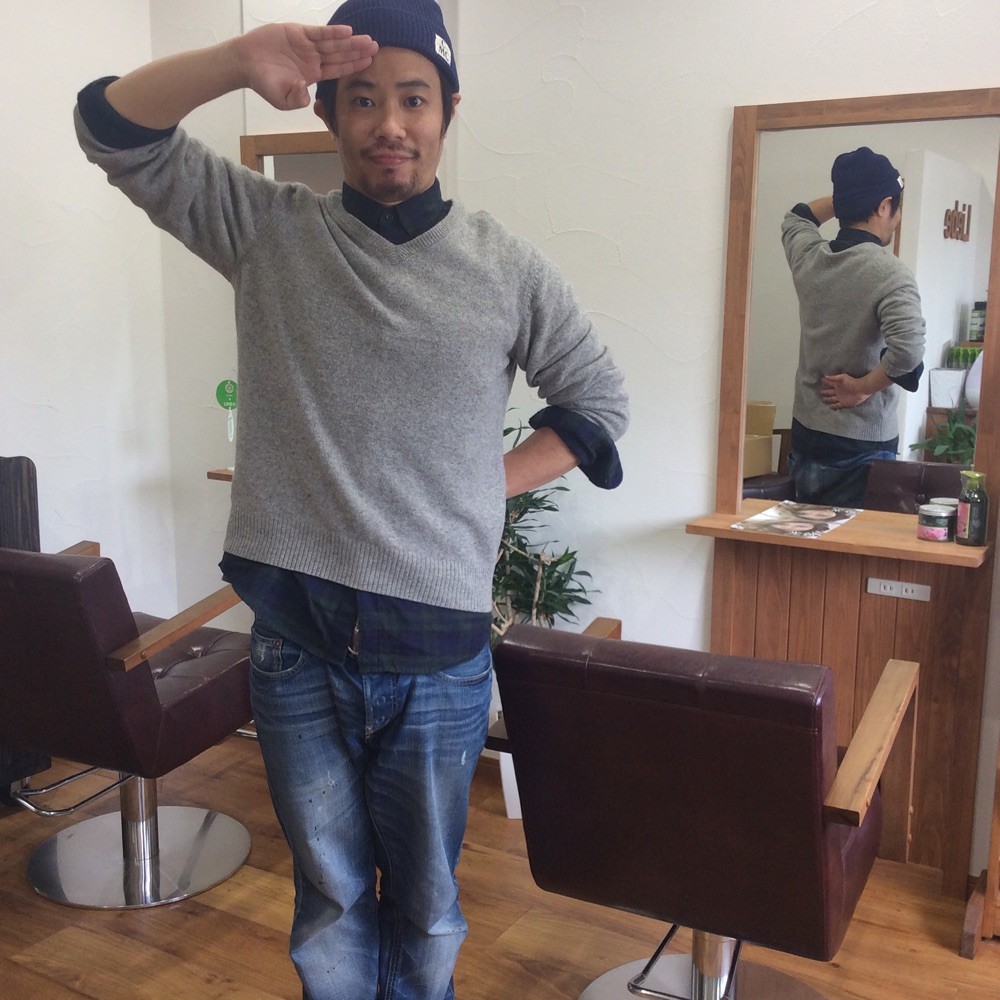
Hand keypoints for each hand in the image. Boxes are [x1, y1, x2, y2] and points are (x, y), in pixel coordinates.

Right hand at [234, 23, 377, 110]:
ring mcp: (307, 45)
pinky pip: (318, 32)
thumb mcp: (282, 100)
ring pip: (333, 43)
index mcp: (312, 74)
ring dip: (351, 42)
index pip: (338, 70)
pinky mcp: (298, 33)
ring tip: (368, 41)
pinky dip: (332, 32)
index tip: (369, 64)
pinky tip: (347, 32)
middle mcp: (313, 59)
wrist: (245, 63)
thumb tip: (306, 92)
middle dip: (358, 52)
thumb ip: (297, 100)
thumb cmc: (264, 83)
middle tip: (377, 48)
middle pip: (340, 55)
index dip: (353, 66)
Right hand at [820, 373, 871, 409]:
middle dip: (824, 393)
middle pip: (829, 393)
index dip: (825, 382)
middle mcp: (837, 392)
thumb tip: (825, 376)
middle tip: (820, 393)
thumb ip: (833, 378)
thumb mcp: (842, 378)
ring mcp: (840, 398)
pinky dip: (832, 407)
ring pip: (831, 400)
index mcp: (837, 385)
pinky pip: (836, 406)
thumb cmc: (852, 382)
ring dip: (827, 400)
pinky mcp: (843, 404)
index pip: (829, 384)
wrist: (861, 389)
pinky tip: (829, 406)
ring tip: (822, 400)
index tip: (821, 381)